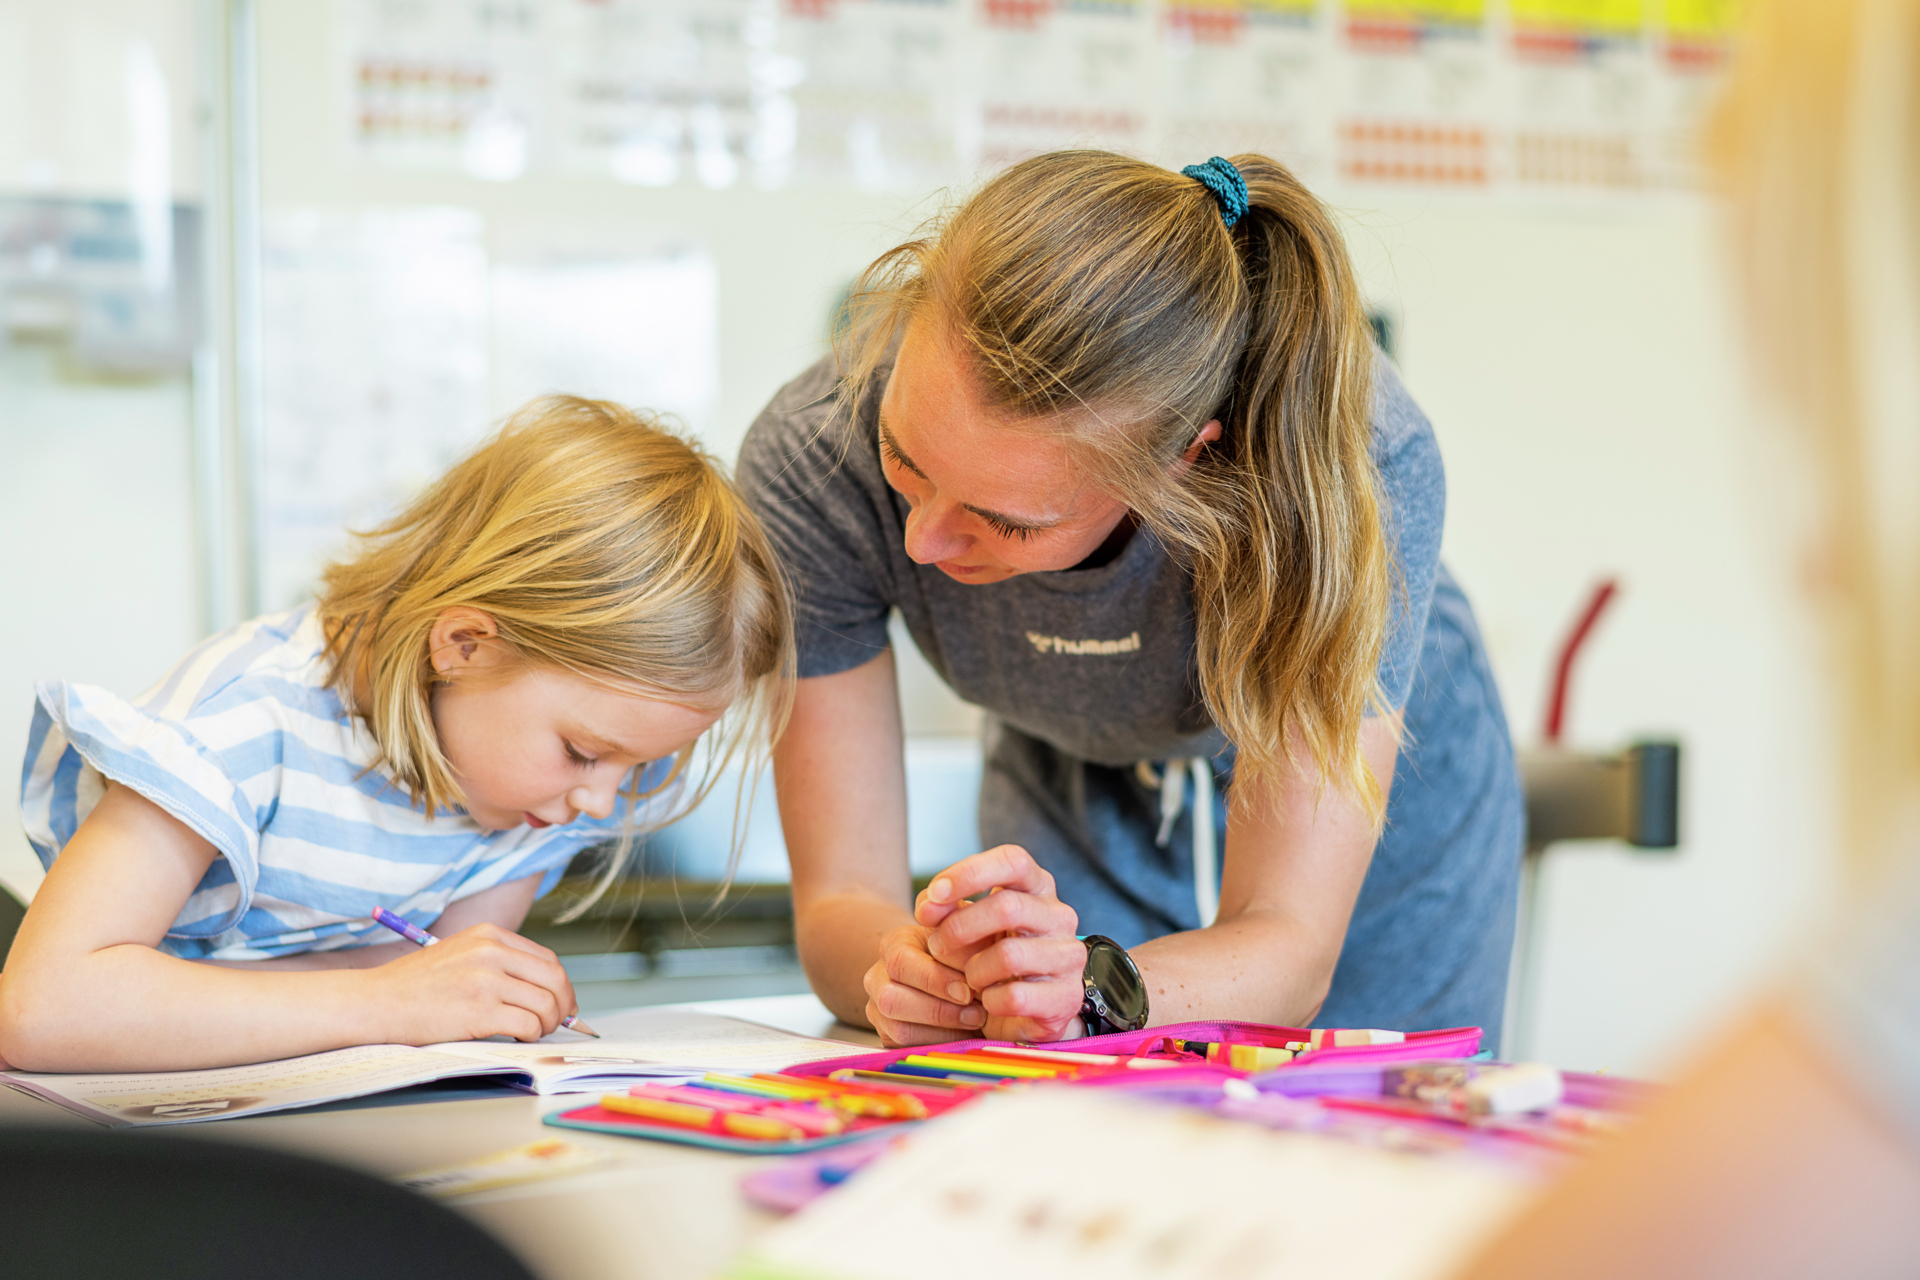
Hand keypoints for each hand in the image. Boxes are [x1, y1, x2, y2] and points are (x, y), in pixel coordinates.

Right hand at [363, 923, 578, 1043]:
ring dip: (548, 1024)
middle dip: (562, 1005)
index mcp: (490, 935)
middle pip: (555, 979)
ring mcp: (487, 980)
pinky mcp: (481, 1010)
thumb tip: (542, 988)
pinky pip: (528, 1025)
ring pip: (547, 1004)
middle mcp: (492, 952)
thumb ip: (498, 963)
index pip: (547, 959)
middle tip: (556, 1023)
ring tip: (533, 1032)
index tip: (561, 1003)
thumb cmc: (414, 986)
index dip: (560, 985)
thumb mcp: (461, 955)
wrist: (375, 1002)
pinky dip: (531, 1036)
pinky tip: (518, 1038)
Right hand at [862, 924, 988, 1046]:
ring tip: (974, 1024)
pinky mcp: (887, 1036)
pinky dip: (939, 1045)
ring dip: (942, 1031)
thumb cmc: (960, 951)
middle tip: (977, 1014)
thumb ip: (967, 936)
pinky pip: (907, 1049)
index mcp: (893, 945)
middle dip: (939, 1011)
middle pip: (891, 999)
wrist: (949, 972)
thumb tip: (978, 952)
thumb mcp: (964, 936)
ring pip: (898, 1029)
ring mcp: (878, 1008)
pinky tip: (964, 1035)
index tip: (968, 991)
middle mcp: (878, 976)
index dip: (935, 980)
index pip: (900, 962)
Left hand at [915, 845, 1085, 1043]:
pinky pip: (1015, 996)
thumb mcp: (968, 924)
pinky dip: (990, 1001)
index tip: (935, 894)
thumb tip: (927, 906)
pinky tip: (988, 1001)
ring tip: (968, 980)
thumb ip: (944, 908)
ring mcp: (1069, 956)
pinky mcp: (1067, 996)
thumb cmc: (994, 957)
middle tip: (936, 946)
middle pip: (1007, 907)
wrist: (1027, 1009)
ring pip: (1009, 955)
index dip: (970, 872)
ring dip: (974, 971)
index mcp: (1038, 888)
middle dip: (959, 927)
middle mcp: (1060, 916)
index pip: (1012, 861)